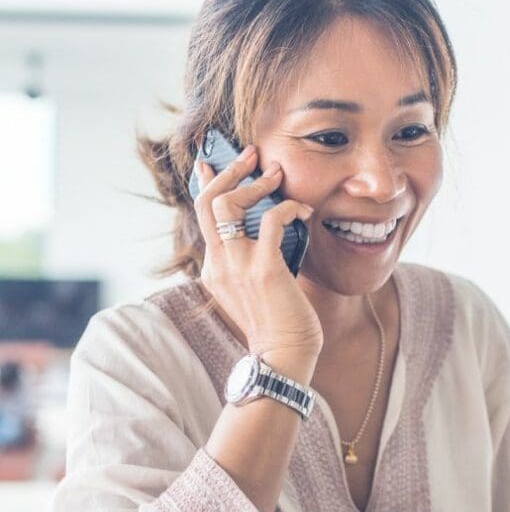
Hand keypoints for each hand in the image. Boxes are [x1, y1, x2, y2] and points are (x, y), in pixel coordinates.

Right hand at [194, 145, 323, 358]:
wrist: (284, 356)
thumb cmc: (279, 325)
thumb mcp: (255, 289)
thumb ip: (252, 262)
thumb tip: (269, 231)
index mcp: (214, 269)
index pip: (203, 217)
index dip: (207, 185)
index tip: (211, 163)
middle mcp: (219, 264)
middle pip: (208, 202)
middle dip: (229, 171)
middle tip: (252, 155)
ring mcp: (237, 266)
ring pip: (228, 204)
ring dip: (255, 183)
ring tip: (278, 175)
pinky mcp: (263, 269)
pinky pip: (270, 220)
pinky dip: (288, 207)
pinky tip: (304, 210)